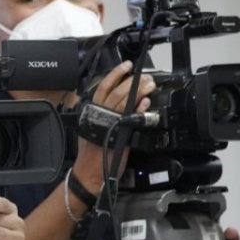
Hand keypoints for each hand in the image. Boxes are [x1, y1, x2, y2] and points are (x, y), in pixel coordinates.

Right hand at [72, 60, 156, 187]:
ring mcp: (110, 123)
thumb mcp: (93, 129)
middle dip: (131, 80)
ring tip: (149, 84)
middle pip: (115, 91)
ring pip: (123, 101)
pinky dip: (139, 107)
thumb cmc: (91, 154)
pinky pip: (131, 117)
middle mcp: (99, 114)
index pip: (103, 87)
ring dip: (138, 90)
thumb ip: (103, 115)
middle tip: (143, 75)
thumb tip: (118, 104)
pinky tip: (146, 101)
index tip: (126, 66)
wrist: (91, 172)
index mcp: (92, 111)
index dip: (115, 74)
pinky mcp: (120, 133)